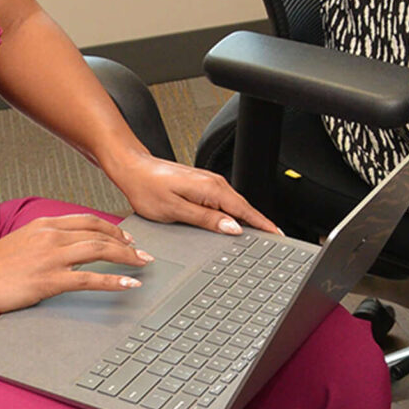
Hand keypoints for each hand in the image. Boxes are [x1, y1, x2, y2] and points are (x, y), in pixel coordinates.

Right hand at [0, 213, 151, 318]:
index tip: (126, 237)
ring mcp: (50, 257)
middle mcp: (49, 236)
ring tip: (142, 265)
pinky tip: (129, 285)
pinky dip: (115, 281)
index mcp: (42, 225)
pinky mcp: (49, 280)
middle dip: (127, 243)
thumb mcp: (18, 244)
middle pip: (99, 234)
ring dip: (127, 258)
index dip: (112, 228)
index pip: (87, 220)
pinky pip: (91, 278)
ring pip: (100, 251)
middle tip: (143, 253)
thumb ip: (42, 242)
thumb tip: (64, 251)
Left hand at [105, 154, 278, 236]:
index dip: (262, 224)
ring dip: (247, 218)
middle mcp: (213, 183)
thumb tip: (232, 228)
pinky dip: (234, 213)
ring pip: (234, 204)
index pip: (244, 210)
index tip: (276, 235)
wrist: (132, 168)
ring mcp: (209, 182)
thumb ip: (206, 219)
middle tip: (273, 240)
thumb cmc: (146, 187)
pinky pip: (225, 201)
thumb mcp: (175, 210)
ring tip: (259, 235)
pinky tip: (234, 222)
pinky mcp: (202, 184)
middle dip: (259, 223)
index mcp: (210, 189)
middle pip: (243, 208)